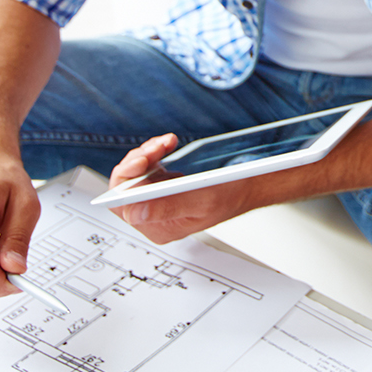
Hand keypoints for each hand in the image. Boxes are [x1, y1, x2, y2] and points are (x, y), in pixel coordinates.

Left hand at [107, 133, 256, 243]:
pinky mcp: (161, 184)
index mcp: (160, 228)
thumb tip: (135, 213)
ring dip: (147, 153)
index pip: (125, 207)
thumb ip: (168, 208)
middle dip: (138, 162)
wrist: (246, 184)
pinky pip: (145, 165)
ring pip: (134, 172)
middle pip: (125, 187)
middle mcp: (154, 216)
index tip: (141, 161)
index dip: (127, 181)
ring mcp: (156, 198)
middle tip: (156, 148)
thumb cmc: (230, 196)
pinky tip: (167, 145)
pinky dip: (153, 151)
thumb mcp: (203, 201)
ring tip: (166, 143)